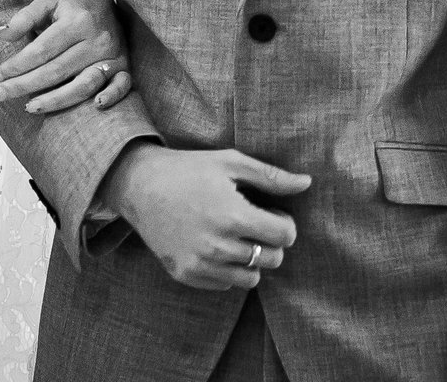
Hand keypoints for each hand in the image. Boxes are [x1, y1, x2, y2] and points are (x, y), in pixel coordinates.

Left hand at [0, 0, 133, 115]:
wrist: (105, 4)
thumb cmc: (70, 7)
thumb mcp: (47, 3)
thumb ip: (24, 18)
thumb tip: (0, 34)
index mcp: (76, 20)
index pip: (42, 49)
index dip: (18, 65)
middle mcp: (97, 39)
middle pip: (57, 70)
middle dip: (25, 85)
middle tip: (0, 95)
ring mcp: (113, 55)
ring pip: (83, 84)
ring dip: (56, 100)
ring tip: (29, 107)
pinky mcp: (125, 67)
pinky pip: (121, 87)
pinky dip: (111, 97)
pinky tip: (95, 107)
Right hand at [97, 144, 309, 291]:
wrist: (138, 185)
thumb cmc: (188, 169)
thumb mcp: (229, 163)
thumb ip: (270, 176)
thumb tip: (307, 183)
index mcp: (234, 216)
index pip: (285, 236)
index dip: (284, 223)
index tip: (270, 212)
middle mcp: (219, 246)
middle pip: (273, 259)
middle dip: (270, 241)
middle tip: (252, 222)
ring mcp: (202, 264)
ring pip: (252, 277)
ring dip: (251, 259)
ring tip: (234, 236)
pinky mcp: (187, 275)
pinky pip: (226, 283)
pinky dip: (227, 268)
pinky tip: (214, 245)